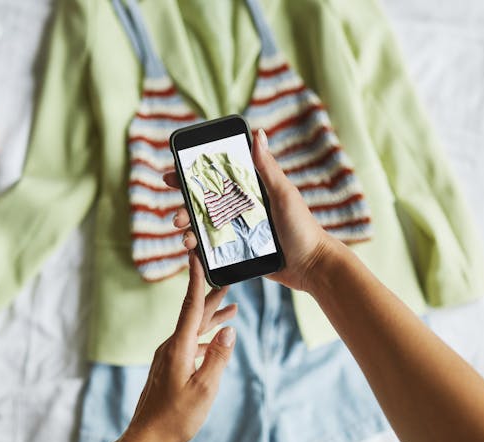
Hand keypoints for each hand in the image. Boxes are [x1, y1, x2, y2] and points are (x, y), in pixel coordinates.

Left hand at [126, 252, 237, 441]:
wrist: (147, 438)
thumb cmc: (176, 417)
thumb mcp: (205, 389)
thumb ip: (218, 357)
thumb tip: (230, 330)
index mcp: (178, 347)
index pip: (191, 306)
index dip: (196, 280)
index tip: (196, 256)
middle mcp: (171, 347)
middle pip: (194, 315)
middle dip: (211, 298)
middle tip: (227, 282)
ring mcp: (168, 357)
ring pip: (193, 330)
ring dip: (211, 319)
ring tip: (231, 310)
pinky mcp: (168, 367)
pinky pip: (189, 344)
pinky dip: (205, 338)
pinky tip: (216, 344)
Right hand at [163, 129, 336, 291]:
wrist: (310, 265)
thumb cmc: (301, 226)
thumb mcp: (283, 194)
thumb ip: (267, 167)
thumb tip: (258, 133)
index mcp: (249, 190)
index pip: (216, 177)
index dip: (192, 174)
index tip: (173, 174)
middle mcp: (240, 208)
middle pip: (203, 202)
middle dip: (184, 206)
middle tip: (177, 215)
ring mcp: (237, 230)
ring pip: (203, 225)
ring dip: (188, 229)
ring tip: (185, 235)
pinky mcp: (237, 251)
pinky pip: (212, 248)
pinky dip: (199, 248)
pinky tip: (192, 250)